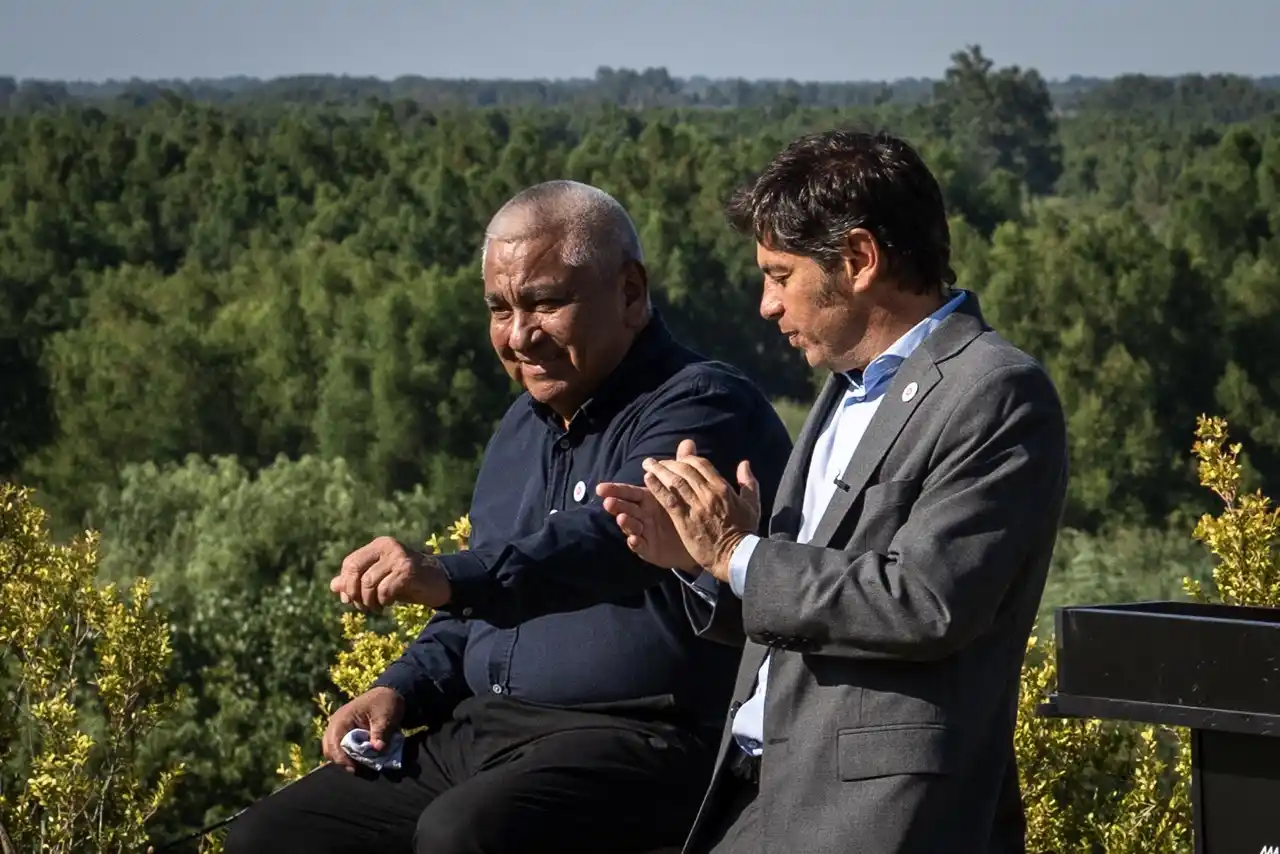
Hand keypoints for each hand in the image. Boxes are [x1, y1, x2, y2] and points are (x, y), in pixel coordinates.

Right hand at [322, 686, 405, 772]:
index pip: (334, 743)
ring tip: (365, 769)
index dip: (342, 759)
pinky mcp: (345, 736)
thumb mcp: (386, 715)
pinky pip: (342, 751)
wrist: (389, 694)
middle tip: (363, 771)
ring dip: (348, 762)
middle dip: (345, 763)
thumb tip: (378, 749)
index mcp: (342, 719)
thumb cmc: (385, 702)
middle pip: (330, 751)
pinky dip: (352, 758)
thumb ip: (381, 732)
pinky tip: (365, 763)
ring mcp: (339, 731)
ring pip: (335, 753)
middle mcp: (336, 726)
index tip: (355, 769)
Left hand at [330, 536, 450, 611]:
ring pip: (368, 583)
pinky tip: (390, 603)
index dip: (346, 584)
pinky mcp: (408, 571)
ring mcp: (399, 557)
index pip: (350, 563)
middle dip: (353, 593)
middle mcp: (388, 546)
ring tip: (377, 608)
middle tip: (362, 607)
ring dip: (369, 602)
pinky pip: (385, 590)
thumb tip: (334, 586)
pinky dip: (383, 601)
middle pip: (355, 570)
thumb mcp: (379, 580)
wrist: (438, 583)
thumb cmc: (407, 581)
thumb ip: (357, 580)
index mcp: (379, 545)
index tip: (349, 600)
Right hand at [597, 439, 700, 571]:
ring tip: (621, 518)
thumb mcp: (680, 489)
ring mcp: (644, 531)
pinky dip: (636, 542)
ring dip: (625, 522)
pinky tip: (634, 539)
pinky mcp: (649, 548)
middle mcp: (641, 514)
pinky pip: (641, 546)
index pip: (628, 491)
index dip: (615, 489)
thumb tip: (688, 442)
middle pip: (626, 507)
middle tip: (607, 502)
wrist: (694, 538)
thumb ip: (680, 467)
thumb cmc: (681, 511)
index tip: (600, 488)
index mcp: (646, 499)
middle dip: (616, 505)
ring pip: (631, 526)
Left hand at [641, 446, 760, 582]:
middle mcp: (708, 493)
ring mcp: (696, 506)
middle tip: (656, 461)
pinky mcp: (684, 520)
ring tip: (647, 464)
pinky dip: (657, 487)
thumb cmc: (745, 531)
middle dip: (669, 462)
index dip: (686, 459)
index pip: (701, 464)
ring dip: (659, 470)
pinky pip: (668, 499)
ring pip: (674, 481)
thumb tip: (744, 463)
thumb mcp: (752, 504)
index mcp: (723, 488)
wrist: (735, 556)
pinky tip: (647, 479)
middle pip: (684, 469)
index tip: (677, 460)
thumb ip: (748, 482)